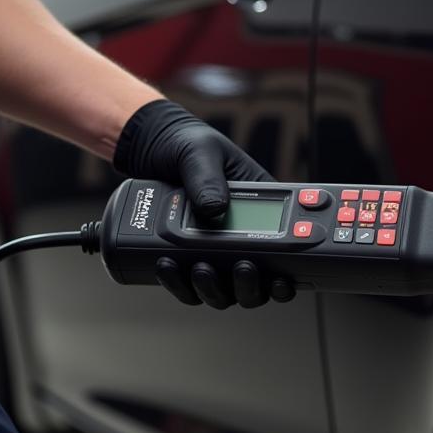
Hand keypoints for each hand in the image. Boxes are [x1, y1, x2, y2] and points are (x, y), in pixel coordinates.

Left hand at [113, 100, 295, 307]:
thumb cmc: (183, 143)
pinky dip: (180, 285)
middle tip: (242, 269)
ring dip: (216, 289)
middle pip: (255, 280)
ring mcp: (211, 250)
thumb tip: (214, 208)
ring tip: (200, 271)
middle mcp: (238, 234)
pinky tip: (168, 269)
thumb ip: (207, 177)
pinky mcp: (184, 258)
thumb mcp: (200, 151)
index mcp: (256, 205)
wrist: (145, 148)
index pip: (283, 243)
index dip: (286, 269)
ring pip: (223, 290)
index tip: (280, 278)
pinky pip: (187, 286)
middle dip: (250, 285)